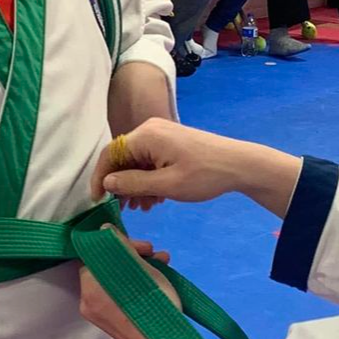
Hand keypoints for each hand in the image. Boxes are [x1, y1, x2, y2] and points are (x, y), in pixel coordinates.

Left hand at [79, 228, 180, 338]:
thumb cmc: (154, 307)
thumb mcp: (142, 270)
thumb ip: (121, 247)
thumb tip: (103, 229)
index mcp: (89, 286)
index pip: (96, 254)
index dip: (117, 243)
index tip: (140, 245)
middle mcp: (87, 300)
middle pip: (106, 266)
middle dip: (131, 255)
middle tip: (153, 251)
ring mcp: (99, 313)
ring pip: (115, 280)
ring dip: (138, 267)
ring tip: (163, 262)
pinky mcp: (111, 322)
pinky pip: (118, 295)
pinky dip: (134, 284)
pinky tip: (158, 277)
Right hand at [92, 118, 301, 218]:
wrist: (241, 165)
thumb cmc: (205, 175)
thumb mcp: (167, 185)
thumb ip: (133, 183)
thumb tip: (107, 183)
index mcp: (146, 136)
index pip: (111, 154)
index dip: (100, 177)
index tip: (97, 200)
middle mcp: (149, 130)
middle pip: (123, 157)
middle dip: (122, 184)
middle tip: (126, 209)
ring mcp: (161, 134)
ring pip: (137, 160)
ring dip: (137, 184)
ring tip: (144, 207)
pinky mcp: (171, 141)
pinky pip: (150, 159)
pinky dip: (149, 178)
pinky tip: (155, 197)